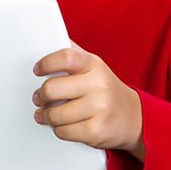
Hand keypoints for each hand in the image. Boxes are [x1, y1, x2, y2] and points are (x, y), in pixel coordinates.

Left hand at [31, 41, 144, 161]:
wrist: (133, 117)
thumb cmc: (104, 89)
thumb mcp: (93, 66)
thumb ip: (72, 53)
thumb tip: (46, 38)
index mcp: (94, 64)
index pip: (65, 57)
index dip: (46, 63)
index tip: (38, 70)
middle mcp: (98, 85)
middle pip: (52, 88)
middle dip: (40, 95)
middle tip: (38, 98)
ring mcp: (99, 108)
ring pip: (55, 114)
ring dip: (46, 116)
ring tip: (46, 114)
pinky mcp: (96, 131)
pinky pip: (63, 131)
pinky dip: (58, 130)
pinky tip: (61, 125)